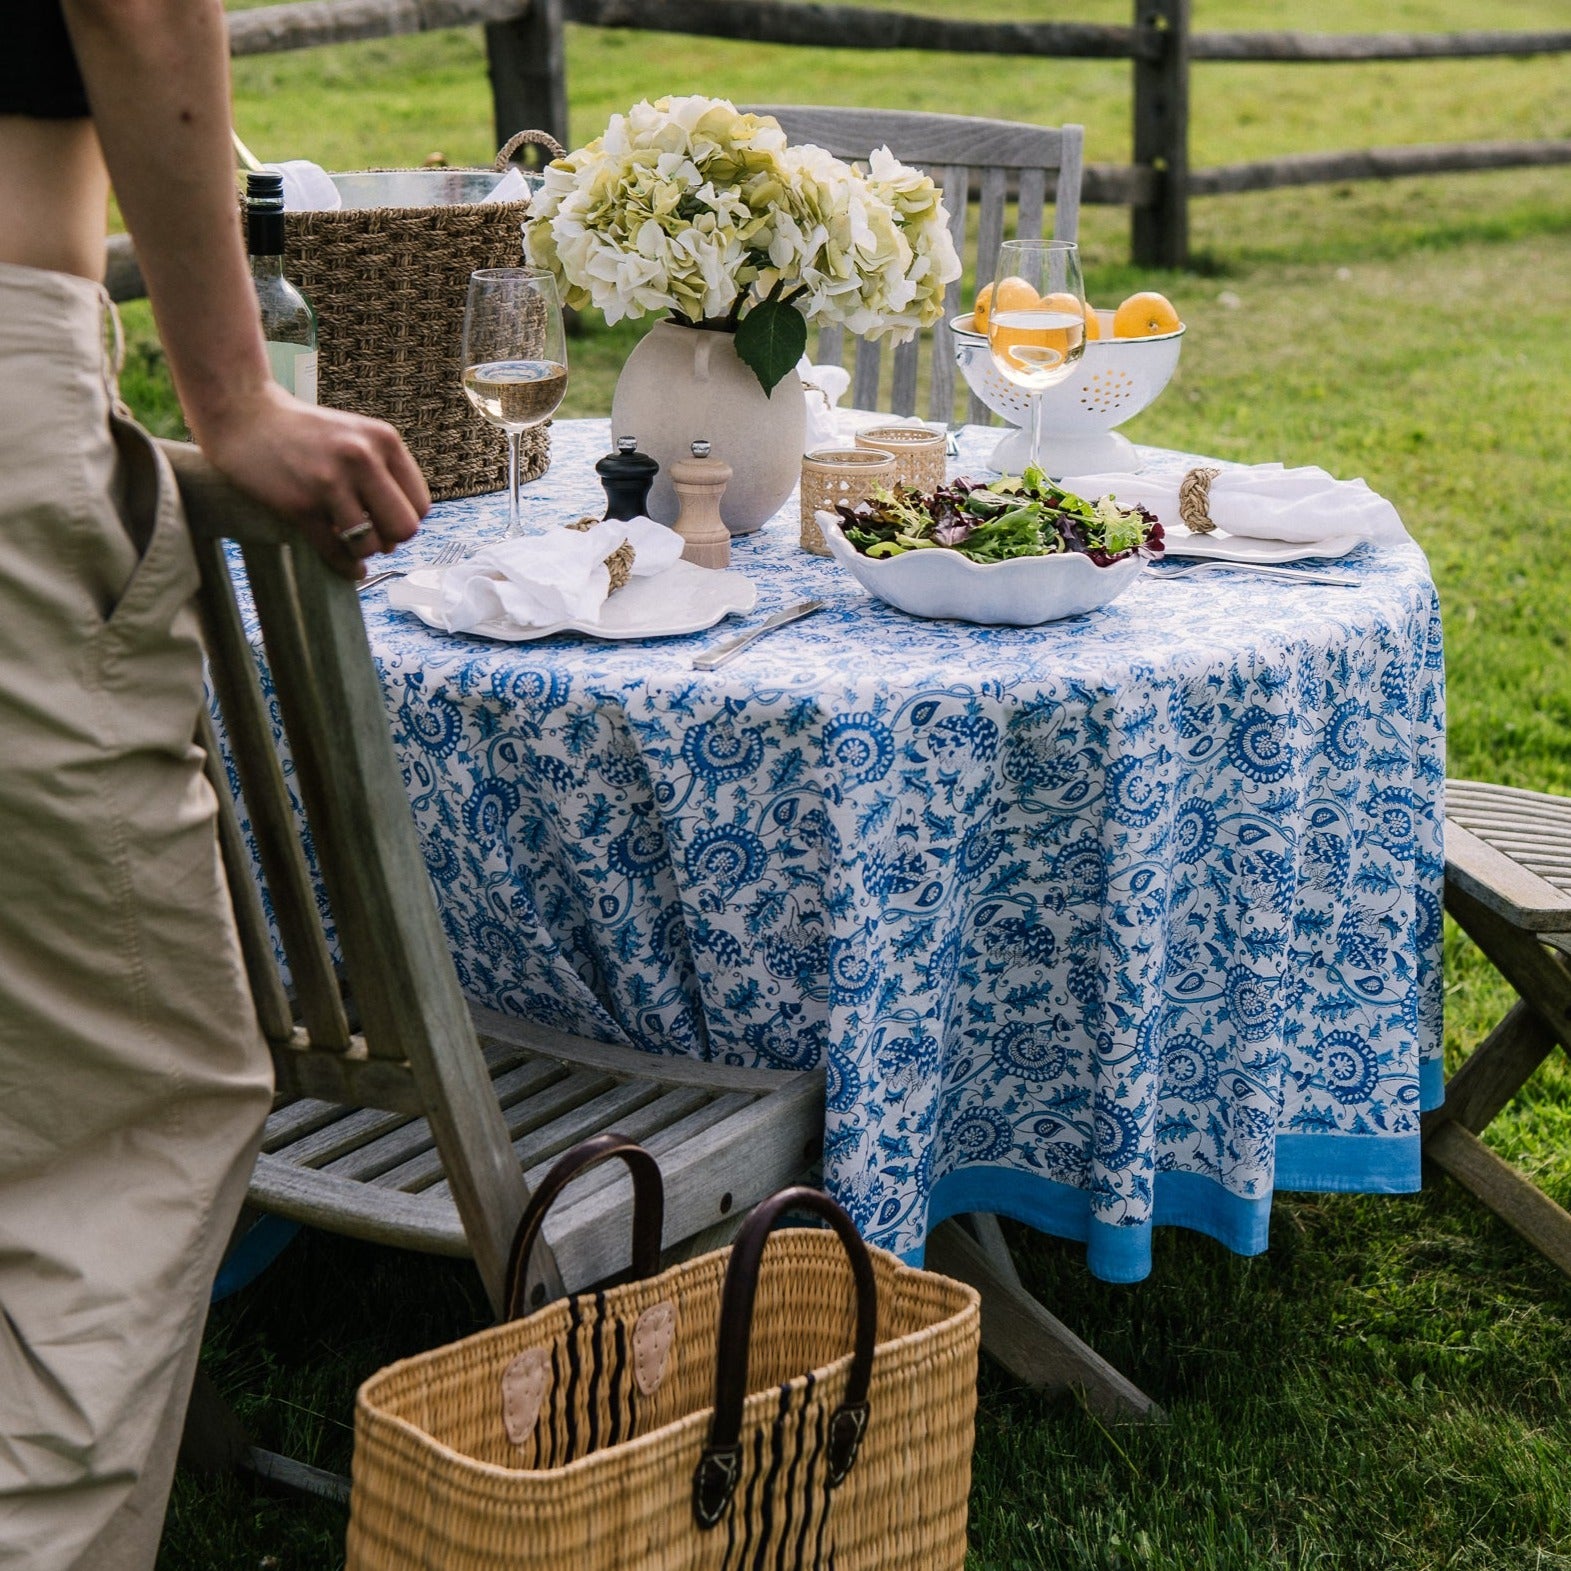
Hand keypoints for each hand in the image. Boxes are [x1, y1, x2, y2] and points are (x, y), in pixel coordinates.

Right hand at [194, 384, 428, 578]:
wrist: (245, 414)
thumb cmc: (306, 433)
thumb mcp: (357, 436)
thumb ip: (385, 472)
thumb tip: (402, 533)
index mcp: (384, 441)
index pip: (420, 505)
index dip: (406, 519)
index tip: (386, 519)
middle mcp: (362, 458)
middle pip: (404, 529)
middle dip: (390, 540)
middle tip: (372, 535)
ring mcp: (331, 482)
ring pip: (371, 545)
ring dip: (362, 551)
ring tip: (351, 540)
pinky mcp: (301, 504)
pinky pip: (335, 552)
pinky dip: (345, 566)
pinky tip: (348, 567)